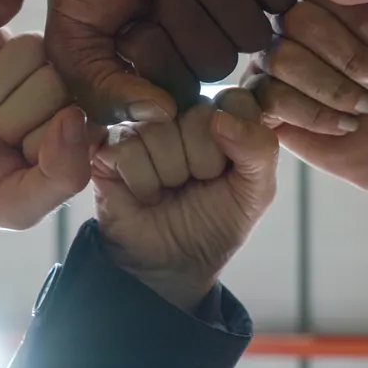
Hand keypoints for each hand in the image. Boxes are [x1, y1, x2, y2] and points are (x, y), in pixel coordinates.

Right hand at [0, 30, 91, 289]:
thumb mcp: (18, 206)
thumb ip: (64, 175)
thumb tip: (75, 115)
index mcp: (76, 132)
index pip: (81, 114)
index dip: (40, 139)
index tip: (15, 157)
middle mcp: (57, 92)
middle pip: (54, 78)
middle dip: (11, 115)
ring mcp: (22, 65)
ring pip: (27, 50)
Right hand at [93, 90, 280, 309]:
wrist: (174, 265)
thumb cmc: (215, 223)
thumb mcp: (256, 192)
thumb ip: (259, 149)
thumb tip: (220, 117)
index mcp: (221, 113)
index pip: (236, 102)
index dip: (238, 144)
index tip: (229, 171)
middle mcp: (180, 110)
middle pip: (199, 115)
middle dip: (204, 163)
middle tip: (195, 184)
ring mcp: (141, 124)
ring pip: (161, 131)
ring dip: (171, 175)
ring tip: (169, 189)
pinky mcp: (108, 146)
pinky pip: (129, 150)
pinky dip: (143, 185)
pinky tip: (146, 195)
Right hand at [117, 0, 304, 106]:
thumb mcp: (73, 36)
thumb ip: (102, 90)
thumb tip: (162, 116)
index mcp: (162, 68)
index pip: (181, 92)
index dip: (154, 53)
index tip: (130, 21)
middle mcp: (202, 44)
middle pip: (219, 64)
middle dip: (183, 19)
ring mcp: (234, 8)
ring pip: (253, 33)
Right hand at [250, 0, 367, 134]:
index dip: (362, 21)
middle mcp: (289, 20)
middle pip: (298, 22)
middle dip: (352, 60)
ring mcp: (271, 60)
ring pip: (282, 60)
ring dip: (336, 90)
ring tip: (363, 105)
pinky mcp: (262, 102)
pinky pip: (271, 99)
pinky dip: (318, 116)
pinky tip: (343, 124)